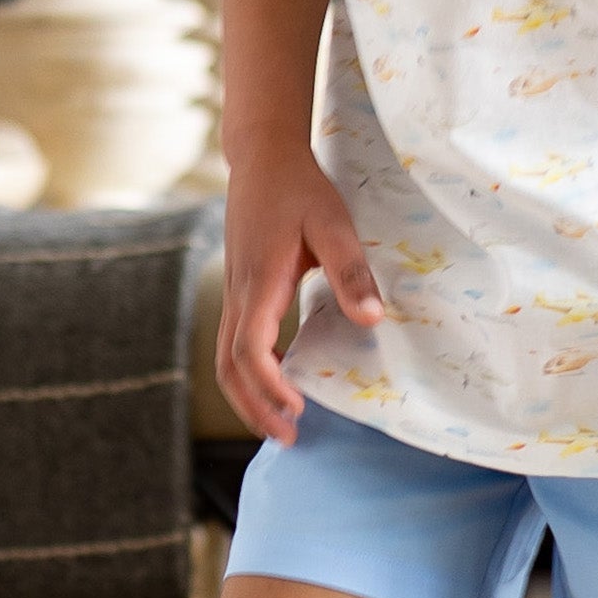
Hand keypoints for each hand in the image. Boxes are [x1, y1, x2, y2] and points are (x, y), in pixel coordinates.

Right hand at [216, 150, 384, 441]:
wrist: (262, 158)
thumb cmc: (300, 189)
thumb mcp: (333, 223)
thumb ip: (351, 271)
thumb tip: (371, 319)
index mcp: (259, 283)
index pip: (249, 351)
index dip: (269, 386)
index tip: (297, 408)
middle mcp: (239, 295)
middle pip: (229, 368)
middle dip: (254, 408)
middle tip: (287, 439)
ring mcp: (235, 293)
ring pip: (225, 360)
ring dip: (248, 396)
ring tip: (278, 424)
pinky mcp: (240, 290)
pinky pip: (235, 343)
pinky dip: (249, 373)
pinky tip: (279, 380)